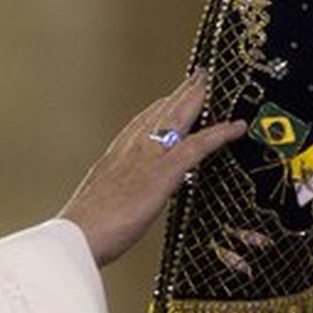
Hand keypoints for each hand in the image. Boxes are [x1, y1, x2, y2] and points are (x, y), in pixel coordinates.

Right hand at [59, 71, 245, 266]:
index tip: (166, 98)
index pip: (138, 126)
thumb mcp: (97, 208)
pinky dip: (219, 134)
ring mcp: (147, 158)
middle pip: (158, 113)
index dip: (155, 109)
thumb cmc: (83, 231)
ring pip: (176, 118)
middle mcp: (129, 151)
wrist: (77, 236)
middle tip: (195, 76)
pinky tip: (235, 127)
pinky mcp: (163, 172)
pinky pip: (197, 146)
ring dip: (196, 98)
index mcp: (112, 160)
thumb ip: (112, 200)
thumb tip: (115, 207)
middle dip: (178, 93)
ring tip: (209, 83)